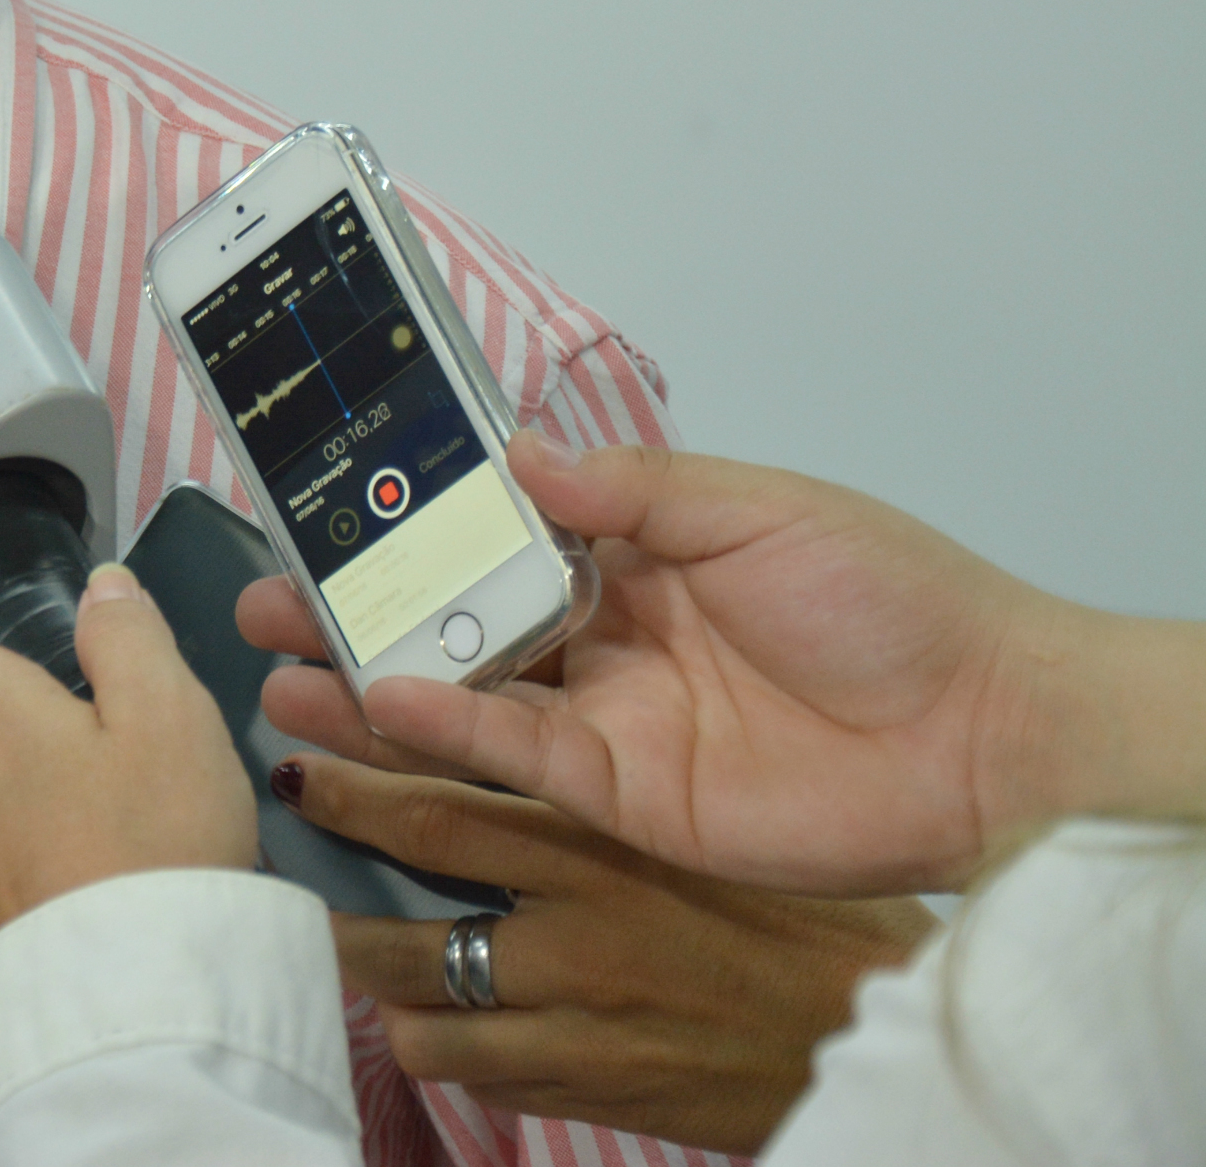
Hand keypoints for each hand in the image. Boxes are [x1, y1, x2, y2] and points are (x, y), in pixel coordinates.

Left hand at [0, 566, 256, 964]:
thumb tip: (103, 593)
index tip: (8, 663)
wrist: (130, 1016)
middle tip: (98, 759)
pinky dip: (14, 869)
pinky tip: (82, 891)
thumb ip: (129, 639)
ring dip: (10, 803)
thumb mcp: (172, 720)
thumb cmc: (151, 852)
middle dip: (6, 729)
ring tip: (100, 834)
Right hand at [240, 436, 1176, 893]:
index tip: (323, 504)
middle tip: (259, 598)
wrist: (988, 730)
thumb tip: (517, 450)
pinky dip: (445, 733)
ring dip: (366, 681)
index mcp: (633, 558)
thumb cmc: (894, 601)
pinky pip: (514, 761)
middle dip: (353, 610)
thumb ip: (630, 487)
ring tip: (274, 665)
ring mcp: (608, 721)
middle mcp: (603, 640)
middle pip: (452, 623)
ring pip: (459, 700)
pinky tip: (380, 702)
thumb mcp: (758, 506)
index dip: (409, 524)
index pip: (493, 536)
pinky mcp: (625, 797)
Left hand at [274, 754, 938, 1155]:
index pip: (441, 800)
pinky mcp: (590, 1093)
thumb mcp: (692, 831)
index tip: (296, 756)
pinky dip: (447, 1046)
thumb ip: (594, 802)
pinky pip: (478, 1074)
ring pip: (417, 1012)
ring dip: (377, 986)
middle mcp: (574, 936)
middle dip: (326, 887)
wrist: (879, 1035)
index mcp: (601, 847)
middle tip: (279, 862)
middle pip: (404, 910)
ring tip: (350, 953)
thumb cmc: (800, 916)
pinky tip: (441, 1021)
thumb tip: (491, 752)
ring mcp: (576, 1025)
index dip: (354, 777)